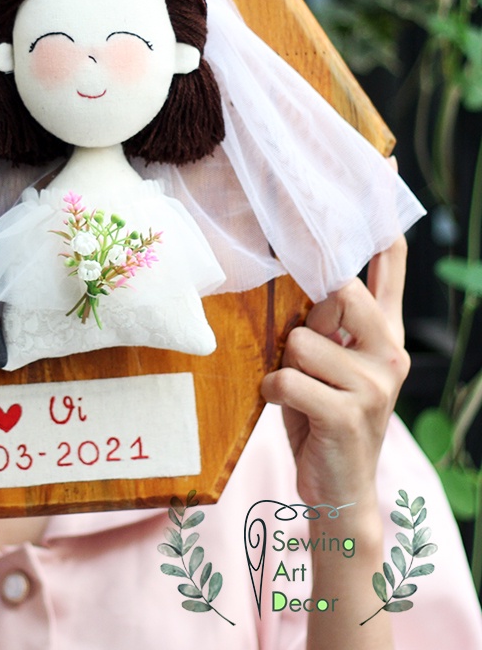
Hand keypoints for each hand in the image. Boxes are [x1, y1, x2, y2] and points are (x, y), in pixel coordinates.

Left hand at [261, 236, 409, 507]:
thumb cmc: (321, 415)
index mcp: (385, 335)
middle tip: (304, 355)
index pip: (388, 269)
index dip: (383, 224)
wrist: (339, 491)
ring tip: (299, 392)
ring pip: (300, 341)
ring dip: (284, 365)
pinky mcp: (349, 413)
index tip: (388, 170)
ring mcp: (374, 385)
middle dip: (306, 320)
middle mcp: (390, 353)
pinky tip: (286, 408)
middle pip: (339, 293)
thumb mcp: (328, 363)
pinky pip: (286, 378)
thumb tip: (311, 279)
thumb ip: (329, 322)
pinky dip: (273, 392)